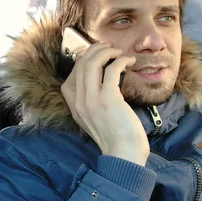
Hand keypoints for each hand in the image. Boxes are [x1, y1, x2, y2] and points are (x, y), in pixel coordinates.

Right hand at [61, 43, 148, 165]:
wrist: (123, 154)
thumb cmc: (114, 137)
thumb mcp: (93, 119)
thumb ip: (91, 101)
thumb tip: (103, 80)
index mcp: (73, 105)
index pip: (72, 73)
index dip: (84, 59)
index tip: (97, 54)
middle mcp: (79, 100)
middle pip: (81, 63)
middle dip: (95, 49)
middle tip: (109, 46)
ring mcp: (92, 99)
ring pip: (92, 62)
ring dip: (107, 52)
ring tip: (118, 52)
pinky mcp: (108, 98)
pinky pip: (112, 69)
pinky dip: (121, 60)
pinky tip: (129, 61)